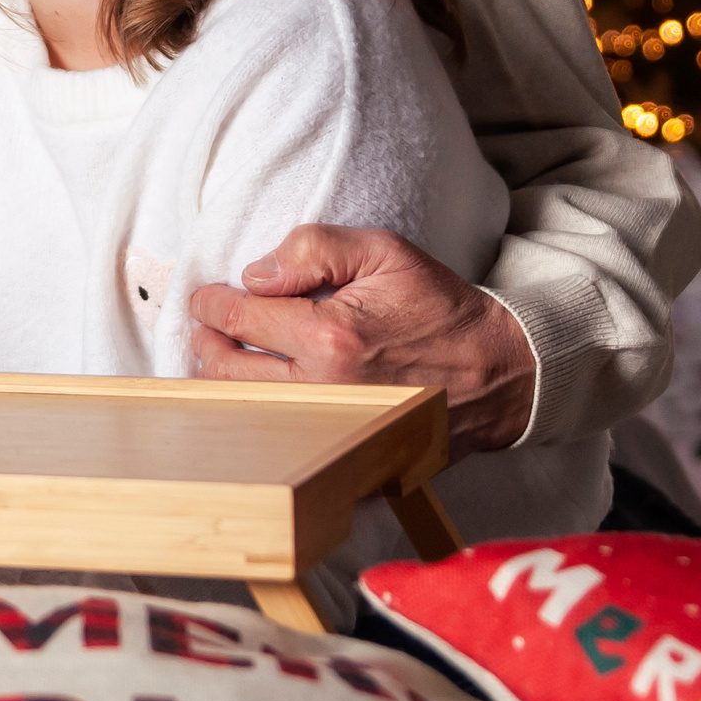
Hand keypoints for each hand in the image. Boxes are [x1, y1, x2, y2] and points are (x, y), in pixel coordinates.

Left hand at [187, 226, 535, 461]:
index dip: (210, 304)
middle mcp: (324, 387)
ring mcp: (332, 426)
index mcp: (329, 335)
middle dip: (204, 345)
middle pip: (227, 372)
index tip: (203, 298)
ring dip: (221, 383)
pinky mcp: (346, 451)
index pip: (239, 318)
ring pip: (247, 409)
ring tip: (218, 359)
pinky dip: (259, 420)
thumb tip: (255, 275)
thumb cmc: (440, 308)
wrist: (499, 371)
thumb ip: (314, 248)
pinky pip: (283, 441)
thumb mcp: (385, 252)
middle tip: (202, 329)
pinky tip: (254, 400)